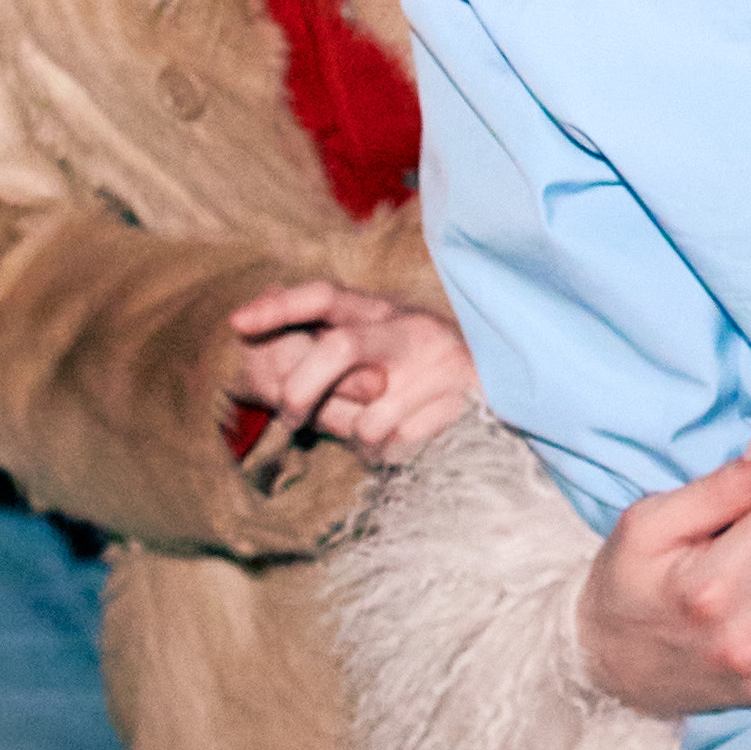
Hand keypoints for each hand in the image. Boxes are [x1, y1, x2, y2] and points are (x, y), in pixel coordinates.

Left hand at [226, 283, 482, 465]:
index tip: (236, 323)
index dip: (281, 307)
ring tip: (368, 433)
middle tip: (288, 416)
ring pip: (364, 416)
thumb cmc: (423, 370)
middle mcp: (413, 332)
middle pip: (340, 348)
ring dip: (353, 437)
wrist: (514, 382)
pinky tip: (400, 441)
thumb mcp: (378, 344)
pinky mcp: (457, 410)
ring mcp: (438, 371)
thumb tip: (270, 315)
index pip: (327, 295)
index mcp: (386, 311)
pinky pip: (395, 446)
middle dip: (302, 387)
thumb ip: (328, 339)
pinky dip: (383, 454)